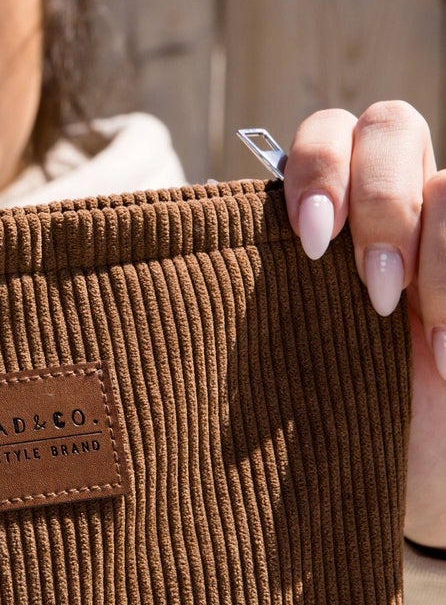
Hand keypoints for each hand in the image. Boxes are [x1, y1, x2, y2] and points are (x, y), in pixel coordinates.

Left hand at [282, 101, 445, 550]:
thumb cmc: (316, 415)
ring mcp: (445, 237)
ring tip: (411, 332)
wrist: (384, 480)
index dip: (318, 168)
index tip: (308, 243)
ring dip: (432, 255)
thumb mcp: (273, 347)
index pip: (329, 132)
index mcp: (337, 205)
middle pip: (393, 124)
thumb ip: (248, 278)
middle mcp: (398, 203)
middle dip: (380, 200)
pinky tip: (444, 358)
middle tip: (369, 289)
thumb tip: (186, 214)